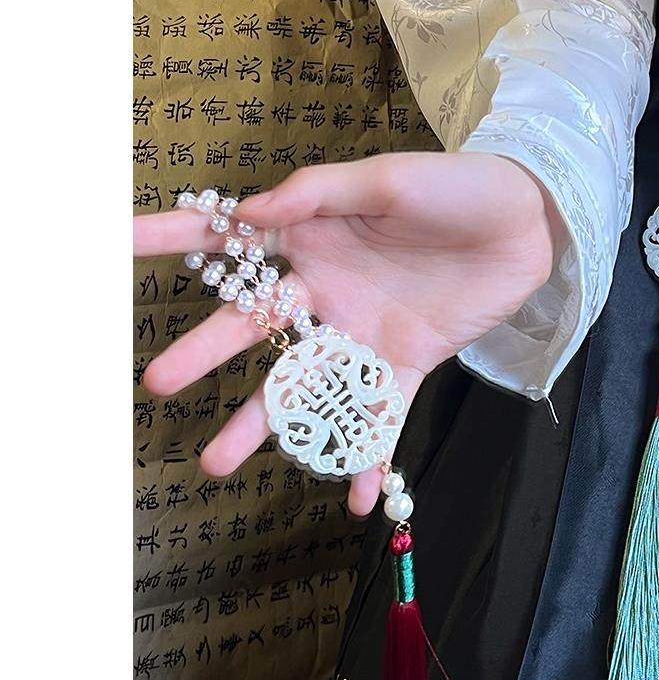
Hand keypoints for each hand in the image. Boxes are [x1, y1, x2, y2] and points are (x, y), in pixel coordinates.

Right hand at [134, 151, 558, 514]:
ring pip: (306, 383)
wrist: (528, 223)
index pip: (229, 239)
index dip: (170, 240)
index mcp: (312, 236)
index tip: (110, 248)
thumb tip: (251, 211)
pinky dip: (368, 458)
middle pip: (255, 327)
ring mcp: (363, 331)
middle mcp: (326, 289)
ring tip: (220, 462)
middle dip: (207, 354)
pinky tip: (354, 500)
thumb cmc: (458, 187)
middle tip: (159, 385)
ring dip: (269, 424)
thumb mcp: (387, 179)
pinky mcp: (407, 362)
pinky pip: (381, 415)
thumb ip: (319, 195)